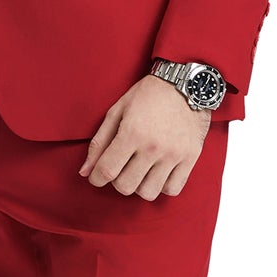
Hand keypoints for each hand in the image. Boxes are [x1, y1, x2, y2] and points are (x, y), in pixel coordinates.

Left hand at [80, 76, 212, 198]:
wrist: (186, 84)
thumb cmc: (148, 95)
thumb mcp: (117, 111)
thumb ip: (99, 142)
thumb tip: (85, 171)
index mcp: (132, 133)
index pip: (106, 171)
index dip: (96, 178)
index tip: (97, 176)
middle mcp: (153, 147)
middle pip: (125, 186)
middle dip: (116, 181)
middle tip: (120, 169)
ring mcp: (174, 154)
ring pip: (148, 192)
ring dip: (139, 185)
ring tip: (140, 171)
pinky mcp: (190, 158)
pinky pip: (172, 189)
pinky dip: (162, 186)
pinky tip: (158, 173)